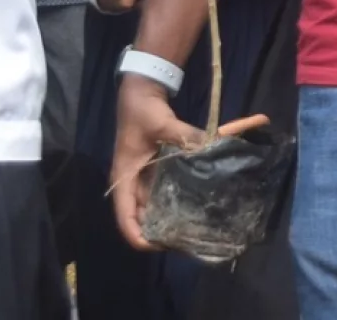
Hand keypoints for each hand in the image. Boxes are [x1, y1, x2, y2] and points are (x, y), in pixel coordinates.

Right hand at [111, 76, 207, 252]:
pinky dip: (174, 201)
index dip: (139, 236)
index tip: (161, 245)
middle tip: (187, 239)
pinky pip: (162, 192)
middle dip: (159, 232)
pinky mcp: (153, 170)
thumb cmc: (142, 109)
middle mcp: (131, 182)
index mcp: (124, 176)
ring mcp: (142, 177)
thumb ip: (185, 137)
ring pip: (152, 207)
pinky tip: (195, 205)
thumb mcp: (162, 123)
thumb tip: (212, 147)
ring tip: (193, 227)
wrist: (140, 90)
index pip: (124, 217)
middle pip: (141, 217)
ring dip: (168, 219)